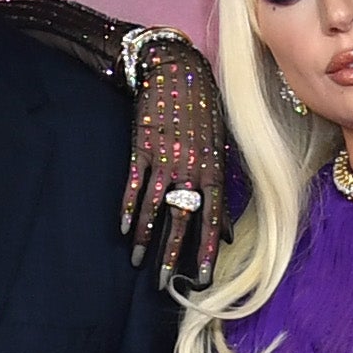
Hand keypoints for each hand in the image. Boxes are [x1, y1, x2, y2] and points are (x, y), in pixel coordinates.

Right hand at [0, 0, 227, 289]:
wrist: (174, 69)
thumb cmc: (202, 109)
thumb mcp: (219, 146)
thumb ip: (222, 188)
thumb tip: (228, 232)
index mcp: (213, 168)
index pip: (213, 219)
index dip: (207, 251)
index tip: (202, 279)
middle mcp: (190, 167)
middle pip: (182, 219)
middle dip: (172, 254)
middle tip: (164, 283)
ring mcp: (164, 158)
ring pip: (153, 207)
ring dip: (145, 238)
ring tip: (139, 263)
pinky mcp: (141, 148)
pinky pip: (133, 185)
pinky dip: (128, 208)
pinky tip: (124, 230)